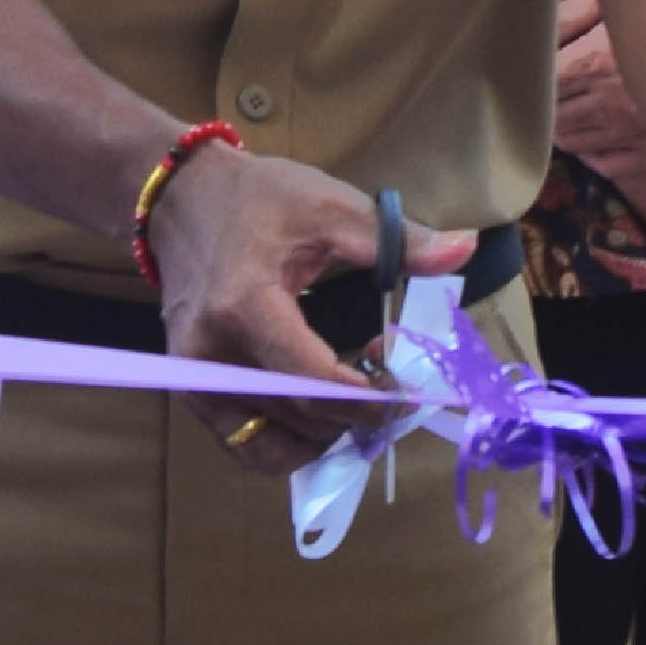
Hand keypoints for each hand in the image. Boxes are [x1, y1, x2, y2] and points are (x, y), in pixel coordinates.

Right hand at [147, 141, 460, 470]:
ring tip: (355, 394)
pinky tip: (320, 414)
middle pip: (299, 416)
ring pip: (274, 445)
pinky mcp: (192, 389)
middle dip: (358, 413)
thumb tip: (463, 251)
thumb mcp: (331, 207)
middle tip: (394, 385)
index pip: (311, 380)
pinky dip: (289, 444)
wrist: (182, 199)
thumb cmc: (257, 199)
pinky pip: (244, 446)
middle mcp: (212, 353)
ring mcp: (196, 378)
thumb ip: (396, 239)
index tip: (408, 388)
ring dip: (327, 434)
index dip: (367, 398)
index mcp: (245, 304)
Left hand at [550, 0, 645, 258]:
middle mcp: (602, 107)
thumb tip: (539, 16)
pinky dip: (591, 153)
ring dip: (564, 128)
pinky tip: (594, 138)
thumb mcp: (627, 5)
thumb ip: (580, 10)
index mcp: (593, 66)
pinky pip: (601, 164)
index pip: (540, 79)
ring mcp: (623, 139)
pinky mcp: (643, 162)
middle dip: (542, 103)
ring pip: (571, 141)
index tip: (525, 64)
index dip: (529, 73)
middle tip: (539, 90)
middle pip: (549, 113)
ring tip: (566, 110)